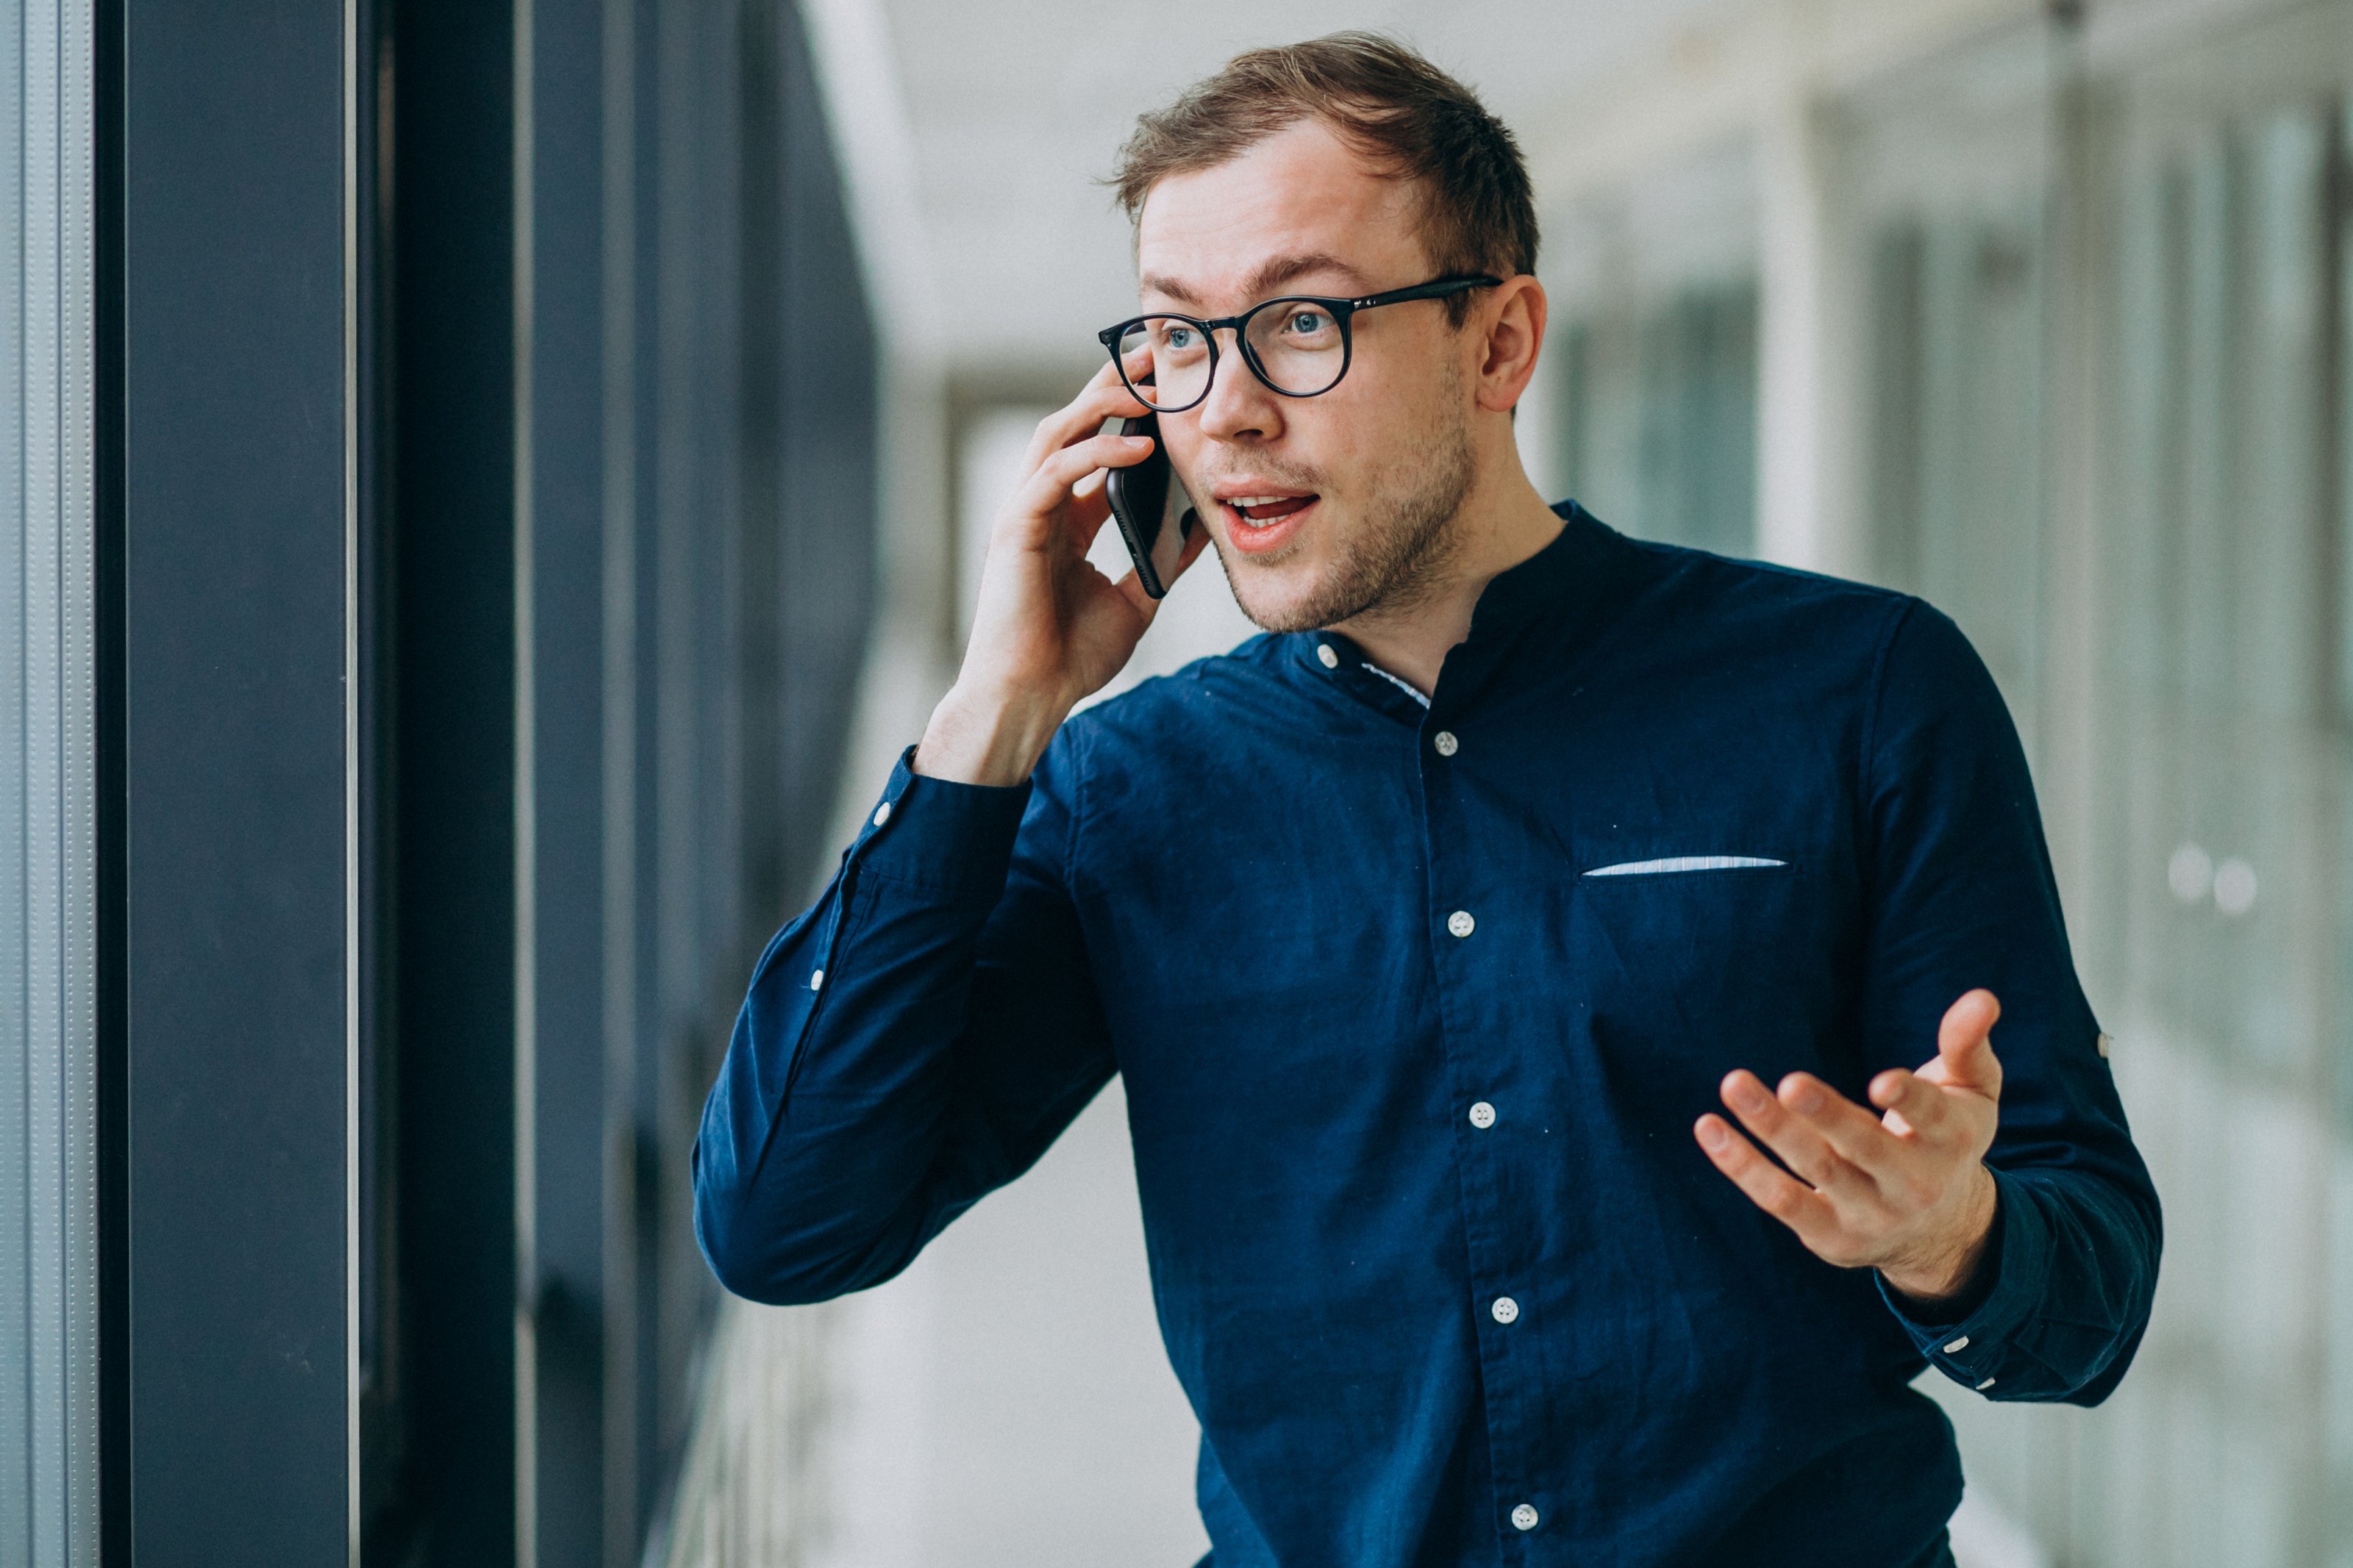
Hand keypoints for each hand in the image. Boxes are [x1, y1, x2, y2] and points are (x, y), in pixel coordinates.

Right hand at [916, 358, 1211, 785]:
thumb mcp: (1138, 598)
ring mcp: (1024, 513)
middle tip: (1157, 352)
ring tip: (1149, 383)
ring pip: (1058, 433)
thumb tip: (1204, 525)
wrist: (1031, 698)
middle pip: (1075, 422)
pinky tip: (1137, 445)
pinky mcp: (1015, 529)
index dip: (1131, 410)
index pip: (1099, 445)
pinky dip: (1095, 453)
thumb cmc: (1071, 657)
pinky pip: (1056, 473)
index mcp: (1069, 519)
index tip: (1172, 381)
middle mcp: (1043, 505)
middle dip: (1114, 383)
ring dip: (1103, 402)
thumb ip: (1163, 559)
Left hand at [1693, 989, 2003, 1308]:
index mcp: (1952, 1142)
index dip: (1910, 1101)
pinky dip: (1742, 1166)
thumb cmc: (1948, 1139)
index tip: (1882, 1082)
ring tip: (1734, 1085)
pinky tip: (1709, 1127)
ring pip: (1815, 1171)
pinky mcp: (1828, 1234)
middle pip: (1865, 1149)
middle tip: (1790, 1083)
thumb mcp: (1971, 1093)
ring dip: (1772, 1130)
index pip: (1932, 1119)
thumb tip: (1982, 997)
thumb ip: (1968, 1044)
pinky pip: (1779, 1200)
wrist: (1941, 1233)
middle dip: (1827, 1116)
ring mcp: (1869, 1213)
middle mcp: (1912, 1184)